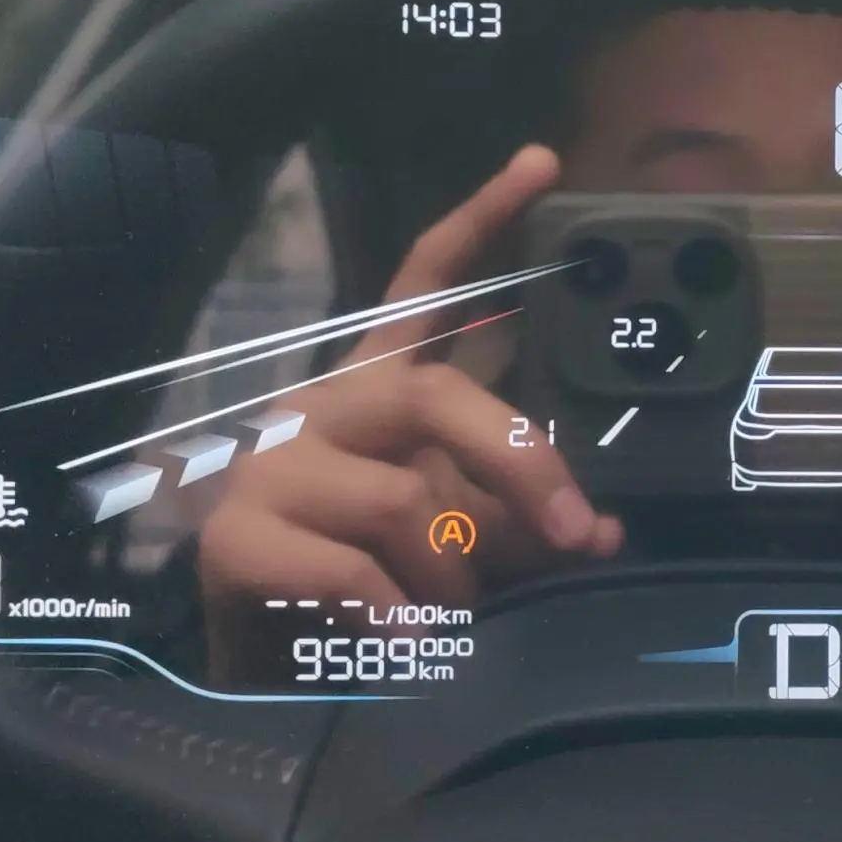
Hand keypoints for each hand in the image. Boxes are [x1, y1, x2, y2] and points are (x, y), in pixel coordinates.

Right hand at [196, 145, 621, 679]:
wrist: (264, 680)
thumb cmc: (371, 597)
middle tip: (577, 531)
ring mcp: (271, 468)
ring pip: (405, 499)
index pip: (426, 284)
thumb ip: (524, 528)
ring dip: (454, 576)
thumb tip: (605, 533)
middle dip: (521, 462)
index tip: (541, 162)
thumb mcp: (463, 549)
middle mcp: (323, 409)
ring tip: (449, 621)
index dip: (479, 220)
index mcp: (378, 393)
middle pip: (436, 395)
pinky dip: (401, 618)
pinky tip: (403, 645)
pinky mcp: (236, 538)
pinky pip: (354, 569)